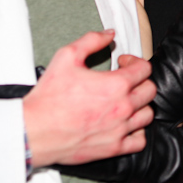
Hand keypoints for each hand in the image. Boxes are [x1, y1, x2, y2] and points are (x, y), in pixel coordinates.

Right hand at [24, 30, 155, 167]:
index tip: (123, 63)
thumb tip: (110, 34)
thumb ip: (92, 40)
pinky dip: (137, 131)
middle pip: (149, 90)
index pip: (144, 69)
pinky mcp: (113, 148)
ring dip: (140, 105)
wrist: (33, 131)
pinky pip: (140, 141)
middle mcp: (123, 107)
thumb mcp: (67, 56)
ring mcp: (120, 129)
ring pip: (147, 114)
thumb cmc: (49, 98)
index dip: (135, 61)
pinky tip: (126, 124)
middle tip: (124, 80)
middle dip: (139, 81)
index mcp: (116, 85)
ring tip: (125, 100)